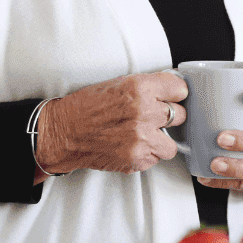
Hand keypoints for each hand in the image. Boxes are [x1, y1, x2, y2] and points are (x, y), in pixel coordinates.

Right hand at [34, 72, 187, 180]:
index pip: (180, 89)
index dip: (174, 94)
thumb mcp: (119, 83)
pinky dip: (146, 155)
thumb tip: (171, 90)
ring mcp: (141, 138)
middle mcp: (144, 113)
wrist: (62, 133)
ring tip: (144, 136)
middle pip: (180, 115)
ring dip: (160, 140)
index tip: (171, 98)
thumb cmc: (86, 107)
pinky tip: (131, 146)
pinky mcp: (136, 159)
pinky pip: (155, 159)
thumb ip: (148, 87)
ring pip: (172, 143)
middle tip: (153, 118)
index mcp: (140, 89)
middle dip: (168, 117)